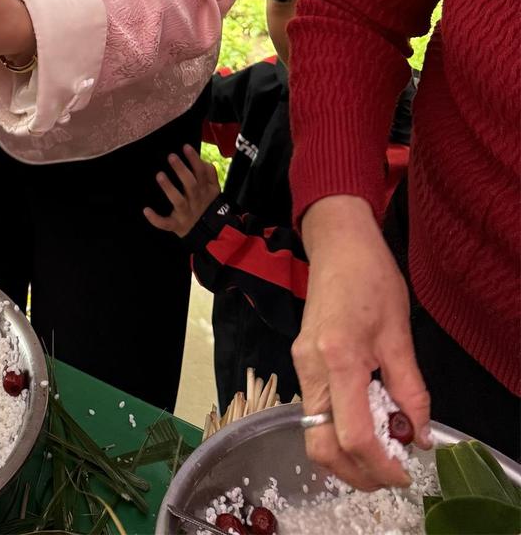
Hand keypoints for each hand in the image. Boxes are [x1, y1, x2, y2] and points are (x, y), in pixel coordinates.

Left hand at [144, 145, 220, 236]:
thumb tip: (202, 159)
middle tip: (171, 157)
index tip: (185, 147)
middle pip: (191, 185)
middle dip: (182, 171)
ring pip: (179, 202)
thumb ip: (209, 173)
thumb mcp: (213, 190)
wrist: (208, 232)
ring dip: (169, 189)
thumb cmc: (206, 204)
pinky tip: (146, 210)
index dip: (194, 160)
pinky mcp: (176, 226)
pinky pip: (166, 224)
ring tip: (160, 175)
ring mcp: (186, 214)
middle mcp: (196, 201)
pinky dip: (156, 219)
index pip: (201, 173)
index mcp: (205, 191)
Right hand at [293, 195, 430, 490]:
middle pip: (320, 445)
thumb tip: (417, 437)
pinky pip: (315, 411)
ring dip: (346, 455)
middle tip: (389, 474)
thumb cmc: (372, 278)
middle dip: (355, 472)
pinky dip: (338, 431)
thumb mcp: (400, 334)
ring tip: (382, 451)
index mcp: (337, 359)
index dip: (380, 464)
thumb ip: (410, 390)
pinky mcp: (301, 361)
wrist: (338, 243)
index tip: (405, 471)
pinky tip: (367, 422)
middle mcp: (310, 367)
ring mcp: (300, 365)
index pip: (352, 435)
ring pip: (313, 432)